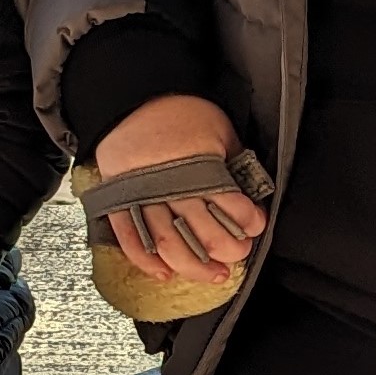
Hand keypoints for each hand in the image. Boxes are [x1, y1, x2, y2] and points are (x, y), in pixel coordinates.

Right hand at [95, 93, 264, 286]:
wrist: (133, 99)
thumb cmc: (181, 112)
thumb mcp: (219, 128)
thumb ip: (233, 160)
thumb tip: (251, 190)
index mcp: (198, 167)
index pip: (231, 205)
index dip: (248, 221)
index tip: (256, 226)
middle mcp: (170, 187)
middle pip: (200, 232)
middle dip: (225, 250)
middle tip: (238, 255)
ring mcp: (141, 196)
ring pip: (167, 244)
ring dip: (193, 265)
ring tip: (213, 275)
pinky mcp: (119, 201)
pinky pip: (130, 239)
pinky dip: (146, 260)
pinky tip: (165, 273)